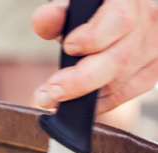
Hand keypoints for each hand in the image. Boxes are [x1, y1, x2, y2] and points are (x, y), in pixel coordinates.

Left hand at [32, 0, 157, 114]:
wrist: (111, 15)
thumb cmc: (89, 11)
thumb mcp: (72, 5)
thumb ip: (57, 14)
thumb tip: (44, 19)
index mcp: (129, 0)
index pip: (119, 20)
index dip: (92, 38)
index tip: (68, 47)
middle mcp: (148, 21)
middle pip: (120, 59)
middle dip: (80, 80)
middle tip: (53, 89)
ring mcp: (153, 47)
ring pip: (119, 82)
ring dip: (81, 96)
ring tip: (51, 97)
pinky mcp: (152, 69)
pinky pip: (125, 94)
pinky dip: (95, 103)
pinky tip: (74, 102)